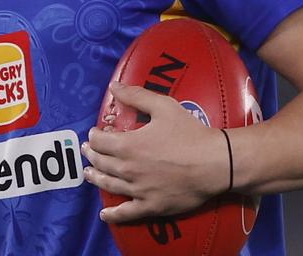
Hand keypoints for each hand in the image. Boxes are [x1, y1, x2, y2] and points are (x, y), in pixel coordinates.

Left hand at [82, 82, 229, 223]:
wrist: (214, 163)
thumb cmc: (190, 133)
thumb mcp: (163, 107)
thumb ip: (136, 96)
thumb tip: (114, 87)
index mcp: (128, 145)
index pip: (99, 141)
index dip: (94, 136)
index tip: (95, 133)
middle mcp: (128, 169)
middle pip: (101, 162)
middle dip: (91, 155)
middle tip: (88, 151)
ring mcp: (138, 190)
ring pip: (108, 185)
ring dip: (95, 178)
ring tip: (89, 173)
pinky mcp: (151, 206)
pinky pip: (126, 213)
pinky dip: (112, 214)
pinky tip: (104, 214)